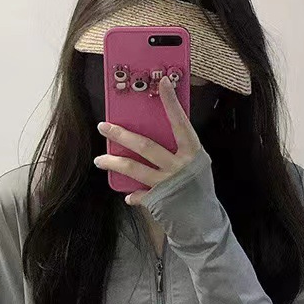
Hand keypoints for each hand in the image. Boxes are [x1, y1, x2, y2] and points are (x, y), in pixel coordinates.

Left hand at [94, 76, 201, 204]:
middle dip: (122, 135)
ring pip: (134, 169)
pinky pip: (139, 195)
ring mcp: (167, 184)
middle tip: (104, 126)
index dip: (171, 103)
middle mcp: (179, 166)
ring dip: (114, 163)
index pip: (180, 122)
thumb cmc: (199, 188)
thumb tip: (158, 132)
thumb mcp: (196, 164)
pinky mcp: (158, 201)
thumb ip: (180, 150)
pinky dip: (133, 195)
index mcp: (192, 152)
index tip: (163, 82)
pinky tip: (128, 196)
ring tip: (99, 159)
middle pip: (145, 146)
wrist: (204, 221)